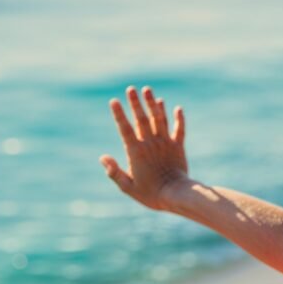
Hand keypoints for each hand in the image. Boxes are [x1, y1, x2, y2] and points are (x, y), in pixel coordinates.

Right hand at [99, 85, 188, 211]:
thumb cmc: (151, 194)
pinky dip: (179, 118)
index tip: (114, 100)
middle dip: (135, 103)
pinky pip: (179, 129)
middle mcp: (150, 143)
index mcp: (136, 152)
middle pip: (142, 119)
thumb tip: (103, 157)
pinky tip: (177, 108)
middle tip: (131, 88)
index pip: (125, 129)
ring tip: (148, 90)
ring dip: (154, 104)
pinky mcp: (178, 147)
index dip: (119, 114)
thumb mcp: (128, 187)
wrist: (176, 195)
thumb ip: (114, 172)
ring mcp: (165, 143)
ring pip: (159, 119)